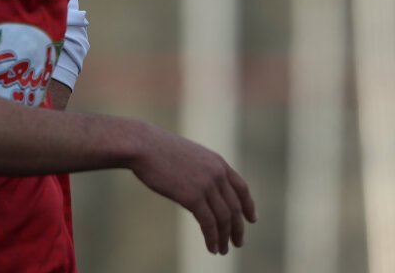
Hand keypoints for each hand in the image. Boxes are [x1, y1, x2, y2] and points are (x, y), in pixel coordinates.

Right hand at [129, 124, 256, 254]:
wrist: (142, 144)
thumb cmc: (157, 149)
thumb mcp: (187, 156)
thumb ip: (199, 171)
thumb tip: (201, 190)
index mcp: (217, 162)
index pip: (241, 187)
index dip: (248, 205)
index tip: (251, 219)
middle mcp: (217, 173)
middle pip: (235, 207)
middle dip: (238, 228)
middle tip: (238, 243)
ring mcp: (206, 185)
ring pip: (224, 218)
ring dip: (225, 237)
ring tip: (223, 250)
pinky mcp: (193, 197)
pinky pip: (209, 224)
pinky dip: (212, 238)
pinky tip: (212, 247)